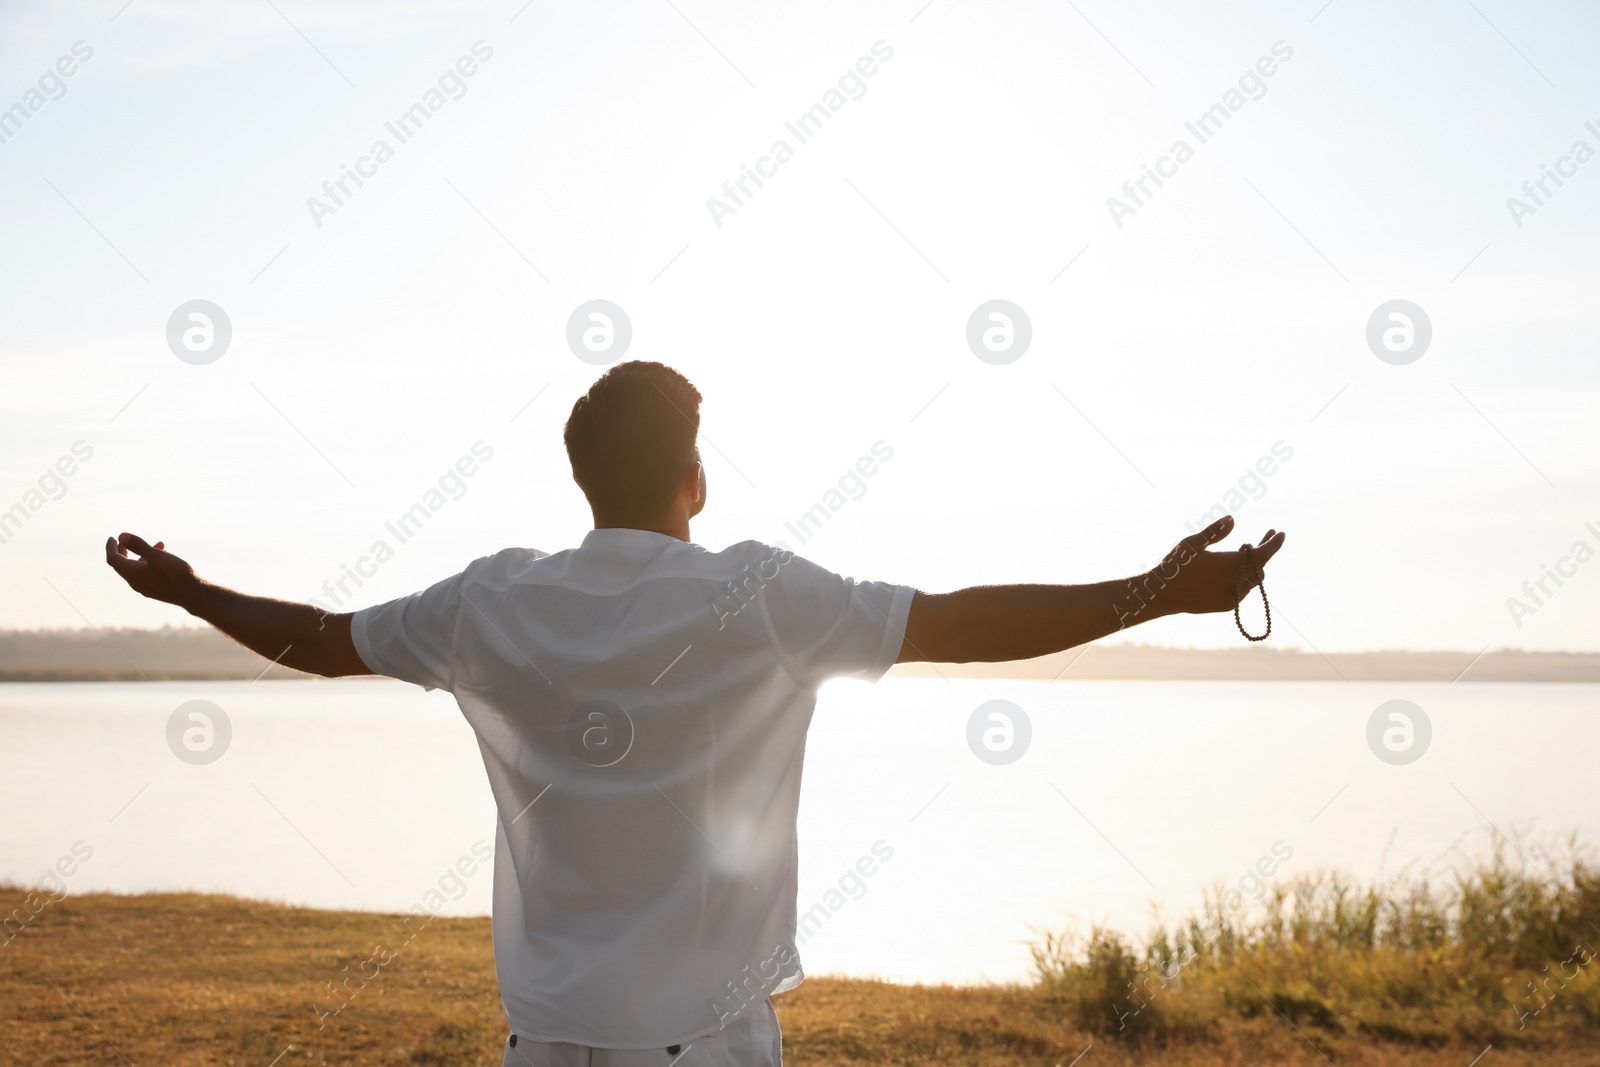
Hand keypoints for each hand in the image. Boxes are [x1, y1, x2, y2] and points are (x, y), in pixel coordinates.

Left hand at [105, 532, 200, 607]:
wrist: (193, 594)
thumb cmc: (176, 574)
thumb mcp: (157, 556)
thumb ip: (139, 545)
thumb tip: (121, 536)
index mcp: (132, 573)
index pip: (113, 559)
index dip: (111, 547)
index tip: (112, 537)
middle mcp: (135, 582)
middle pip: (122, 565)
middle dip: (122, 551)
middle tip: (125, 541)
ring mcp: (145, 588)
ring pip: (136, 569)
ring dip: (141, 555)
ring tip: (159, 544)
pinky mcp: (155, 590)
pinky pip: (145, 574)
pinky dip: (148, 563)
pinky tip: (164, 558)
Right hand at [1148, 515, 1285, 615]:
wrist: (1162, 596)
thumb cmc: (1175, 566)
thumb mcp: (1191, 544)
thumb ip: (1214, 532)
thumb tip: (1232, 519)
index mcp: (1229, 566)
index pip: (1262, 555)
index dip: (1273, 544)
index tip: (1280, 533)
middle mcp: (1235, 584)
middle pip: (1260, 566)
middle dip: (1265, 551)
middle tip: (1266, 535)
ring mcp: (1233, 597)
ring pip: (1254, 579)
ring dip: (1255, 564)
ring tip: (1244, 550)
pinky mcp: (1227, 606)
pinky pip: (1245, 590)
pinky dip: (1246, 577)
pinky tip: (1236, 568)